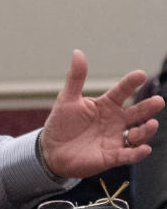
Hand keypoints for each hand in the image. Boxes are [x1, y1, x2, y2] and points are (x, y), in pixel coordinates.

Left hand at [41, 50, 164, 178]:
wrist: (51, 151)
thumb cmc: (60, 124)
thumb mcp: (67, 100)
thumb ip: (75, 78)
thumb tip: (77, 52)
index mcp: (105, 105)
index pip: (121, 92)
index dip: (130, 83)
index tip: (140, 74)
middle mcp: (115, 121)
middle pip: (136, 113)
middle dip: (148, 107)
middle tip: (159, 101)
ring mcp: (115, 138)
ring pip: (138, 134)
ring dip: (146, 130)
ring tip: (151, 124)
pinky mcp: (112, 156)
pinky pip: (129, 155)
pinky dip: (137, 153)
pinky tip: (144, 148)